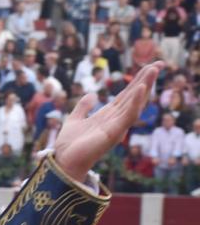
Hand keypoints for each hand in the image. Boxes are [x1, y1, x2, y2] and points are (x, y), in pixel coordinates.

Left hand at [53, 61, 162, 181]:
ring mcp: (116, 126)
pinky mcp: (113, 133)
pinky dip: (134, 102)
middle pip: (134, 96)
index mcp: (108, 115)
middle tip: (160, 63)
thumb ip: (83, 107)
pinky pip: (127, 116)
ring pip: (135, 103)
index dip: (137, 81)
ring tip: (153, 70)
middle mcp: (115, 120)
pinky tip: (140, 89)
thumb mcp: (74, 120)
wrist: (63, 162)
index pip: (126, 95)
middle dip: (146, 79)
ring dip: (144, 86)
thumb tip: (92, 94)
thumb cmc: (69, 145)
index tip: (149, 66)